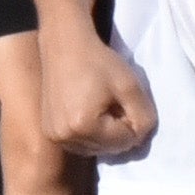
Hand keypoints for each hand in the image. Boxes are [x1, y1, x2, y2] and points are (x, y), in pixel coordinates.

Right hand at [42, 31, 157, 158]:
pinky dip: (92, 135)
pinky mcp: (50, 133)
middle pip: (110, 149)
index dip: (134, 123)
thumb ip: (144, 116)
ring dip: (107, 135)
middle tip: (117, 103)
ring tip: (104, 107)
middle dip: (120, 131)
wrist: (64, 45)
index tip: (127, 101)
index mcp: (83, 126)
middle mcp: (65, 137)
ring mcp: (54, 137)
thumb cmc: (98, 62)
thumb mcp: (129, 86)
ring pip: (96, 149)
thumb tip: (143, 139)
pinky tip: (91, 113)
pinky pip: (80, 144)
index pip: (125, 142)